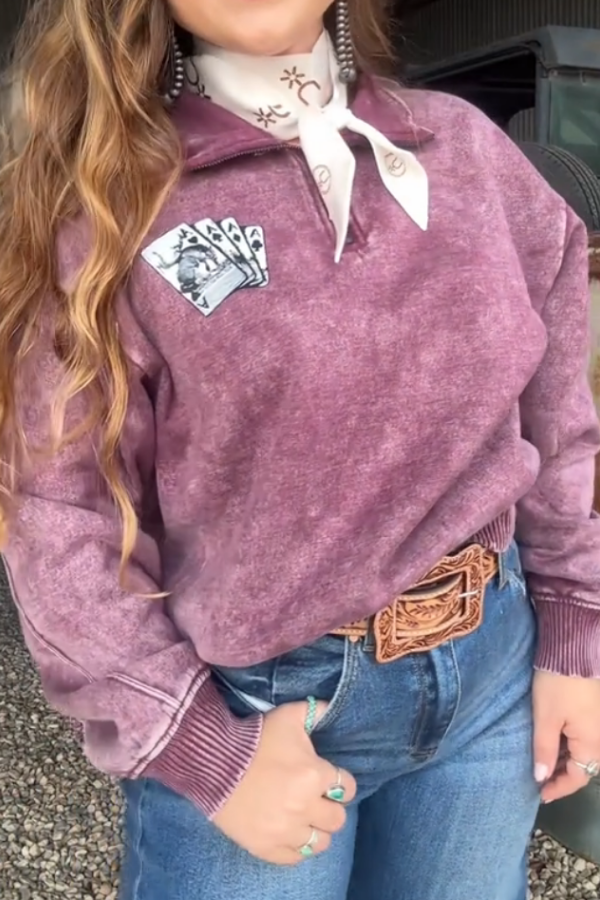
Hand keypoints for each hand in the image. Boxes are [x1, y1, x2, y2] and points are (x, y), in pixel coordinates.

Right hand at [213, 700, 355, 863]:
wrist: (213, 762)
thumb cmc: (255, 737)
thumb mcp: (288, 716)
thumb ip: (315, 711)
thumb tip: (332, 707)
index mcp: (314, 774)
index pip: (348, 787)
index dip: (340, 783)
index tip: (328, 779)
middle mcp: (305, 807)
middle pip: (338, 819)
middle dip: (330, 807)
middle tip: (317, 799)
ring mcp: (286, 831)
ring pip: (321, 843)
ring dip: (316, 829)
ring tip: (304, 819)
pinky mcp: (266, 848)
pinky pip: (296, 858)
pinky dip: (296, 847)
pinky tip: (289, 833)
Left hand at [533, 670, 599, 802]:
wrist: (574, 648)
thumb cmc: (557, 684)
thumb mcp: (545, 717)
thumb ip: (545, 749)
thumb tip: (542, 777)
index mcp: (592, 743)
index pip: (579, 776)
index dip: (559, 787)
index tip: (541, 794)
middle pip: (584, 765)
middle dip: (563, 774)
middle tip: (540, 778)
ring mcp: (599, 722)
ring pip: (584, 750)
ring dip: (566, 758)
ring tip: (543, 760)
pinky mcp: (595, 709)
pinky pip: (584, 736)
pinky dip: (569, 743)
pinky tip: (554, 740)